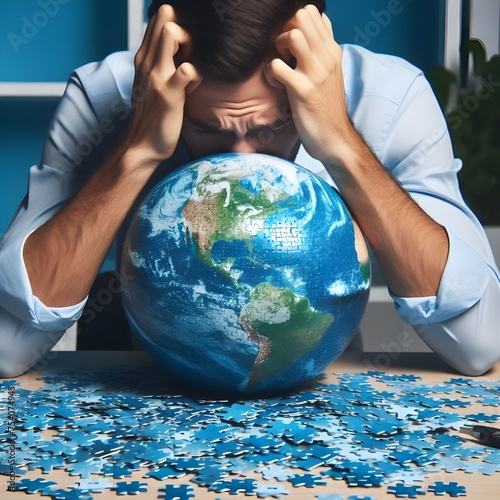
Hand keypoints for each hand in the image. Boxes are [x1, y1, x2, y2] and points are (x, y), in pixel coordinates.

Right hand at [124, 5, 201, 164]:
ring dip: (190, 44)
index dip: (177, 26)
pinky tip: (194, 88)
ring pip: (171, 33)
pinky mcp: (169, 93)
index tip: (185, 50)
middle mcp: (147, 61)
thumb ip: (159, 66)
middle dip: (184, 28)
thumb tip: (177, 54)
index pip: (158, 21)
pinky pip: (188, 69)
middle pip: (164, 18)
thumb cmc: (151, 117)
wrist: (142, 146)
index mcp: (143, 58)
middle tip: (191, 55)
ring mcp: (157, 76)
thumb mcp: (150, 85)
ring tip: (191, 68)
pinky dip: (197, 74)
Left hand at [265, 6, 352, 164]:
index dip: (295, 23)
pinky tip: (276, 84)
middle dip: (285, 30)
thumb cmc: (327, 107)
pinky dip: (270, 73)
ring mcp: (315, 73)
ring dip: (278, 47)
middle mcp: (326, 57)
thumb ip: (324, 47)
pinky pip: (277, 66)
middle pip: (303, 16)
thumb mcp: (332, 73)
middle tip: (283, 53)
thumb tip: (321, 20)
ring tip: (280, 65)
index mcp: (332, 51)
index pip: (314, 14)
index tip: (291, 45)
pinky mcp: (302, 91)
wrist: (335, 138)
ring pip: (293, 35)